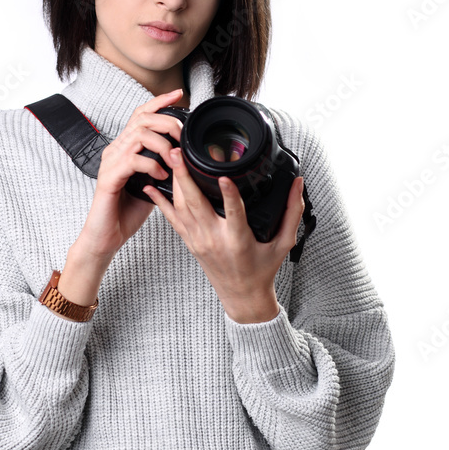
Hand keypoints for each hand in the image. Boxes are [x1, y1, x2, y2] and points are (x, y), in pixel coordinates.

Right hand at [77, 88, 186, 258]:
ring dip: (163, 145)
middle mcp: (115, 150)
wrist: (107, 236)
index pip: (140, 115)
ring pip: (139, 135)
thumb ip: (163, 166)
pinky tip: (160, 175)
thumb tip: (184, 157)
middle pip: (142, 119)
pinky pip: (133, 159)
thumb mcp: (152, 184)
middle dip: (167, 123)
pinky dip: (151, 165)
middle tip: (182, 137)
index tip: (178, 94)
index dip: (159, 101)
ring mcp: (111, 162)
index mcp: (125, 148)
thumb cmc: (127, 211)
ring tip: (174, 160)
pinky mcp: (109, 177)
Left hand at [143, 146, 306, 321]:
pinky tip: (150, 186)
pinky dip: (160, 202)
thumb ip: (292, 212)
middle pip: (196, 204)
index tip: (223, 176)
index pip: (234, 213)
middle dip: (185, 177)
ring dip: (174, 182)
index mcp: (239, 239)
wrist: (241, 296)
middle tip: (179, 153)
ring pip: (181, 207)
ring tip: (170, 157)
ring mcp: (199, 240)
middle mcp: (215, 239)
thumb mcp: (284, 243)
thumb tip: (298, 183)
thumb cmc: (262, 270)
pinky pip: (171, 218)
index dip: (229, 194)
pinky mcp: (190, 241)